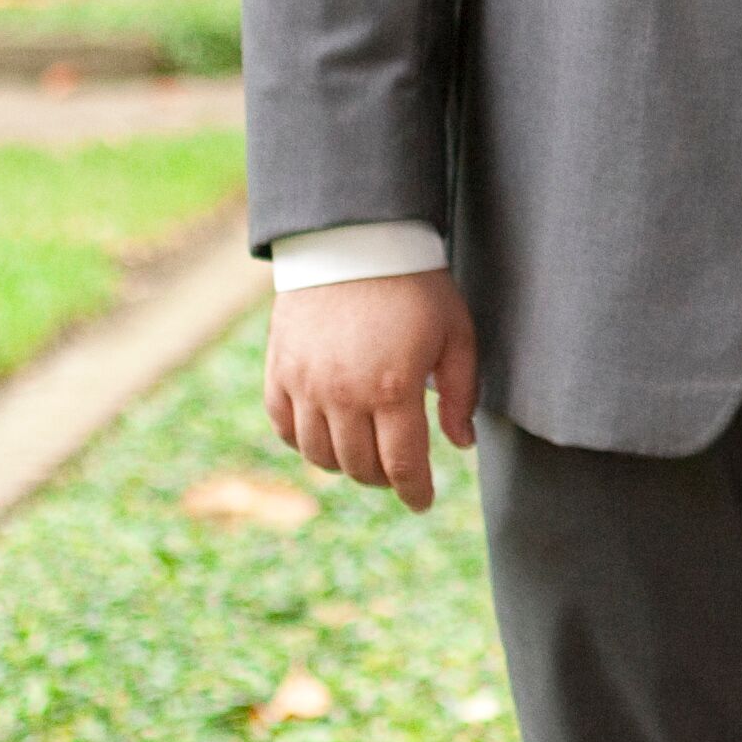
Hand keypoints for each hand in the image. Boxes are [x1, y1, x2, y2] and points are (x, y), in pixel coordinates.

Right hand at [266, 268, 480, 511]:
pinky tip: (326, 435)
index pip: (403, 465)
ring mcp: (305, 384)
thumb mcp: (456, 333)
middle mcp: (343, 394)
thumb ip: (462, 393)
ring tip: (365, 454)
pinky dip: (304, 442)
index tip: (423, 501)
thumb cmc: (415, 285)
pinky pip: (284, 428)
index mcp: (393, 388)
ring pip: (319, 456)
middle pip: (360, 467)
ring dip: (345, 465)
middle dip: (385, 478)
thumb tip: (461, 445)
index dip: (415, 492)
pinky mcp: (279, 370)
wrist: (354, 239)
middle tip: (399, 470)